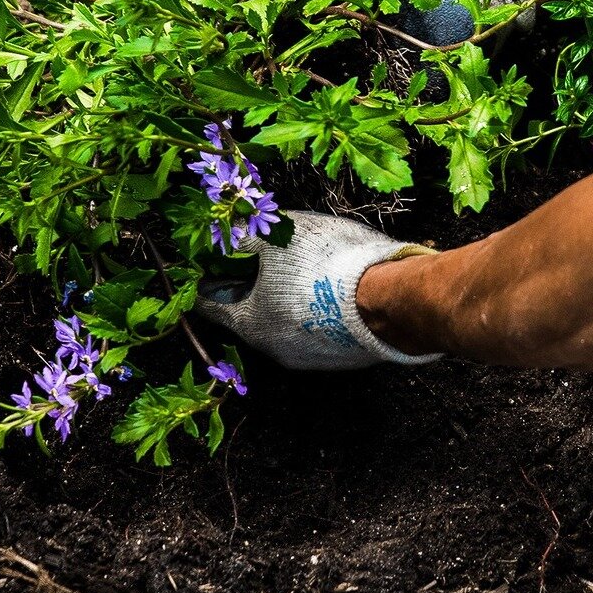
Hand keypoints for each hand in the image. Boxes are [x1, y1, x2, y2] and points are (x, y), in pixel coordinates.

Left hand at [194, 211, 443, 369]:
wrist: (385, 300)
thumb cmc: (323, 265)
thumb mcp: (278, 238)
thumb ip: (245, 236)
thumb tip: (224, 233)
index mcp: (251, 324)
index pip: (212, 306)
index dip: (208, 281)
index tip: (208, 266)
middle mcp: (275, 350)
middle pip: (249, 315)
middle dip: (248, 288)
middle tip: (252, 261)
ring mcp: (310, 358)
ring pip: (284, 323)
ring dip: (283, 299)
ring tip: (294, 270)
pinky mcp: (341, 357)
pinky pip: (315, 328)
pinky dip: (312, 308)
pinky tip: (325, 287)